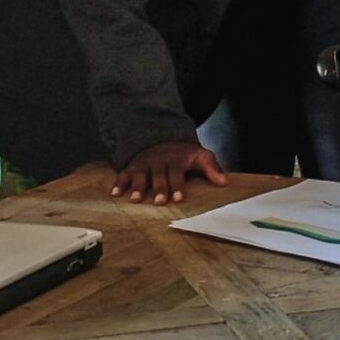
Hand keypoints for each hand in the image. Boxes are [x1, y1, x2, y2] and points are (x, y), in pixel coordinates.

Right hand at [109, 140, 227, 204]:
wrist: (162, 137)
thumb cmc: (184, 153)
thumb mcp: (200, 156)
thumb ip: (212, 168)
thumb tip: (224, 182)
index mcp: (176, 160)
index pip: (177, 173)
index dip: (177, 186)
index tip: (178, 198)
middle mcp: (159, 161)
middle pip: (159, 176)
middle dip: (158, 189)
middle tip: (159, 202)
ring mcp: (144, 164)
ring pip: (140, 175)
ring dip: (137, 187)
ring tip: (135, 199)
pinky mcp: (132, 166)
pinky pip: (123, 174)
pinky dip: (119, 183)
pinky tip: (115, 194)